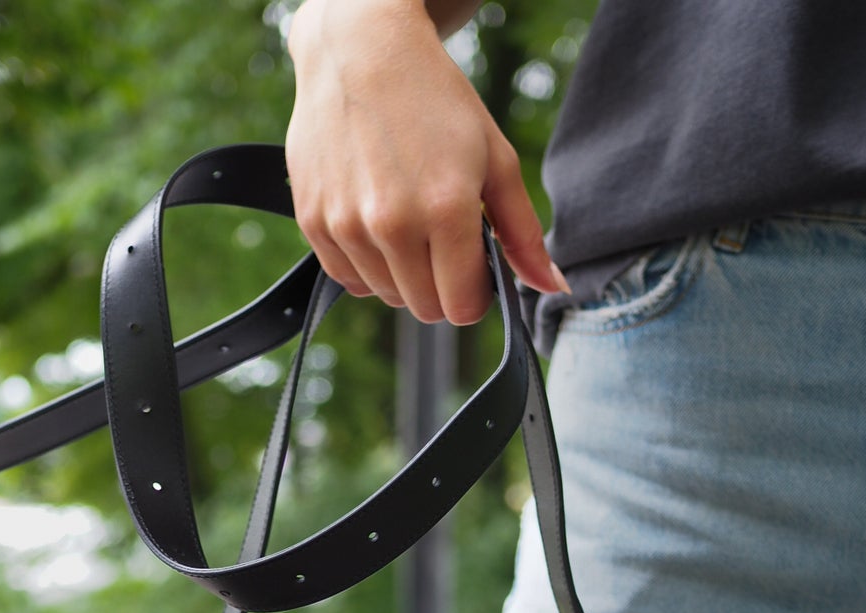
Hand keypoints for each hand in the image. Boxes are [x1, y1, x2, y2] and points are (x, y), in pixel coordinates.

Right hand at [286, 0, 570, 323]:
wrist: (359, 49)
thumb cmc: (435, 99)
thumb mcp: (495, 158)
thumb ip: (523, 233)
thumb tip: (551, 287)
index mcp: (446, 209)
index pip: (463, 308)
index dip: (475, 293)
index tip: (474, 265)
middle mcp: (393, 223)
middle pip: (425, 310)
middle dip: (441, 286)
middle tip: (441, 238)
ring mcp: (347, 224)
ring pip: (386, 297)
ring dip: (402, 275)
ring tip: (407, 219)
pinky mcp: (314, 221)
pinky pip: (347, 280)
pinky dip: (366, 265)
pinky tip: (375, 220)